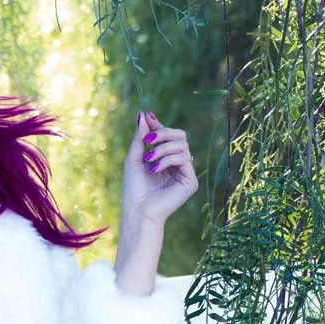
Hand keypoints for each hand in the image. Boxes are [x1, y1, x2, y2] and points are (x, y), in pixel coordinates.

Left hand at [122, 110, 198, 225]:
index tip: (147, 116)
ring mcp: (185, 173)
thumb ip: (141, 137)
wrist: (137, 210)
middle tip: (149, 139)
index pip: (168, 136)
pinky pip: (185, 159)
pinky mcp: (190, 181)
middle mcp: (177, 164)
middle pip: (180, 136)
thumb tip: (143, 114)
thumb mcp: (134, 157)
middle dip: (164, 133)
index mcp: (165, 158)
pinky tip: (155, 169)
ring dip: (163, 149)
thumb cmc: (134, 187)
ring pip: (182, 146)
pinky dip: (168, 160)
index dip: (159, 125)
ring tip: (149, 160)